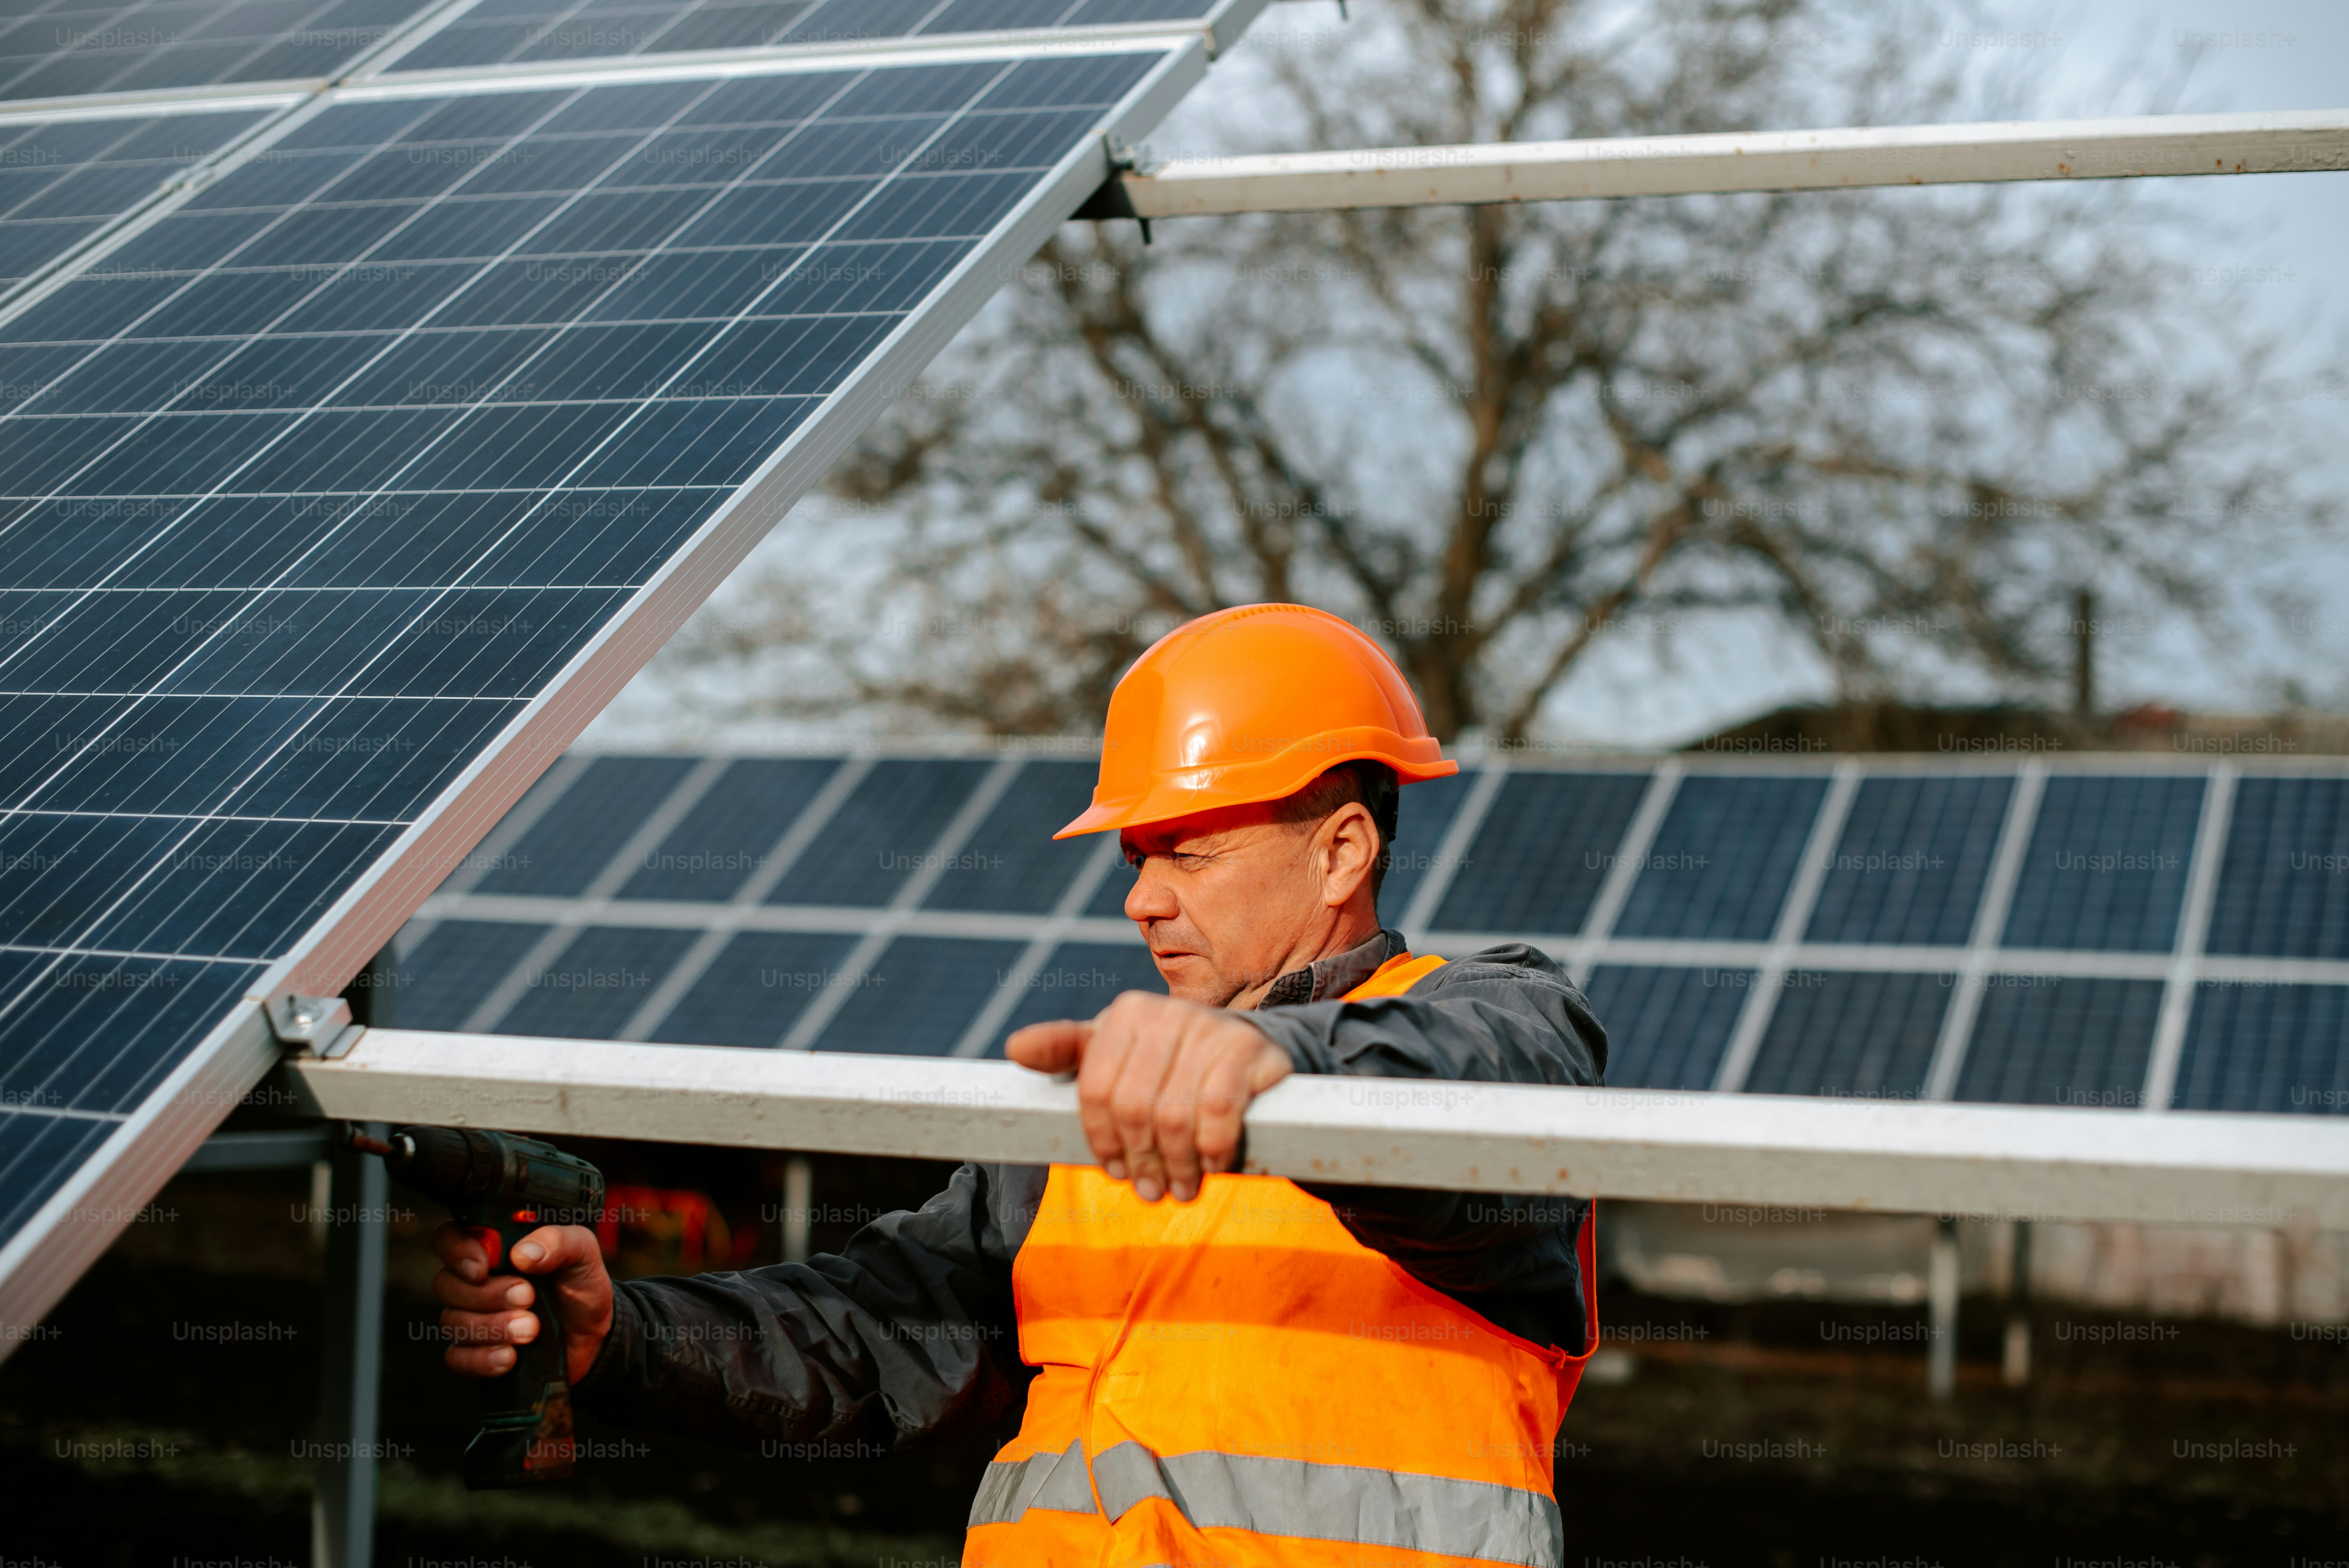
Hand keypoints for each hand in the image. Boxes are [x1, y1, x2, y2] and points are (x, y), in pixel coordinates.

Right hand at [430, 1222, 612, 1384]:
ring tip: (531, 1329)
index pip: (449, 1238)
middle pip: (446, 1284)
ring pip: (453, 1321)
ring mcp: (472, 1318)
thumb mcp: (582, 1253)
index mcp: (495, 1248)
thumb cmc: (580, 1286)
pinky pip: (457, 1357)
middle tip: (527, 1296)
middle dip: (487, 1294)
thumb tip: (523, 1252)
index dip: (456, 1250)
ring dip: (493, 1327)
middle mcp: (475, 1282)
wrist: (595, 1334)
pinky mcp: (475, 1352)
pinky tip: (509, 1357)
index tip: (484, 1266)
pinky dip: (482, 1359)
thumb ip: (558, 1241)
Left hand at [1007, 991, 1291, 1202]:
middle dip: (1141, 1159)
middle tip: (1152, 1190)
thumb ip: (1065, 1052)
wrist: (1246, 1050)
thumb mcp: (1116, 1054)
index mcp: (1126, 1014)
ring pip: (1175, 1114)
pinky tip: (1212, 1164)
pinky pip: (1217, 1109)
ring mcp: (1210, 1028)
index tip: (1115, 1170)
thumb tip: (1014, 1048)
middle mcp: (1167, 1012)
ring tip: (1182, 1187)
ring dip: (1177, 1164)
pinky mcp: (1248, 1049)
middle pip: (1134, 1107)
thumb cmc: (1169, 1061)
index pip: (1096, 1090)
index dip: (1102, 1140)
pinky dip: (1211, 1146)